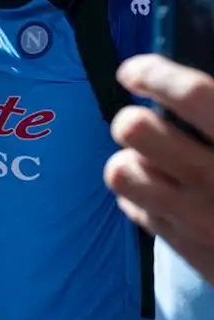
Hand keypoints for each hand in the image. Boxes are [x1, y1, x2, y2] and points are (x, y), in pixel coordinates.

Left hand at [105, 55, 213, 283]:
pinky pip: (135, 208)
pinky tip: (166, 192)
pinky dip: (142, 197)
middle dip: (134, 120)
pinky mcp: (185, 247)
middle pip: (135, 130)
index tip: (135, 71)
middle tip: (146, 124)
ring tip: (152, 161)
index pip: (193, 96)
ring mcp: (198, 218)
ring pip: (121, 172)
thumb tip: (189, 90)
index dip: (156, 74)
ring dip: (132, 160)